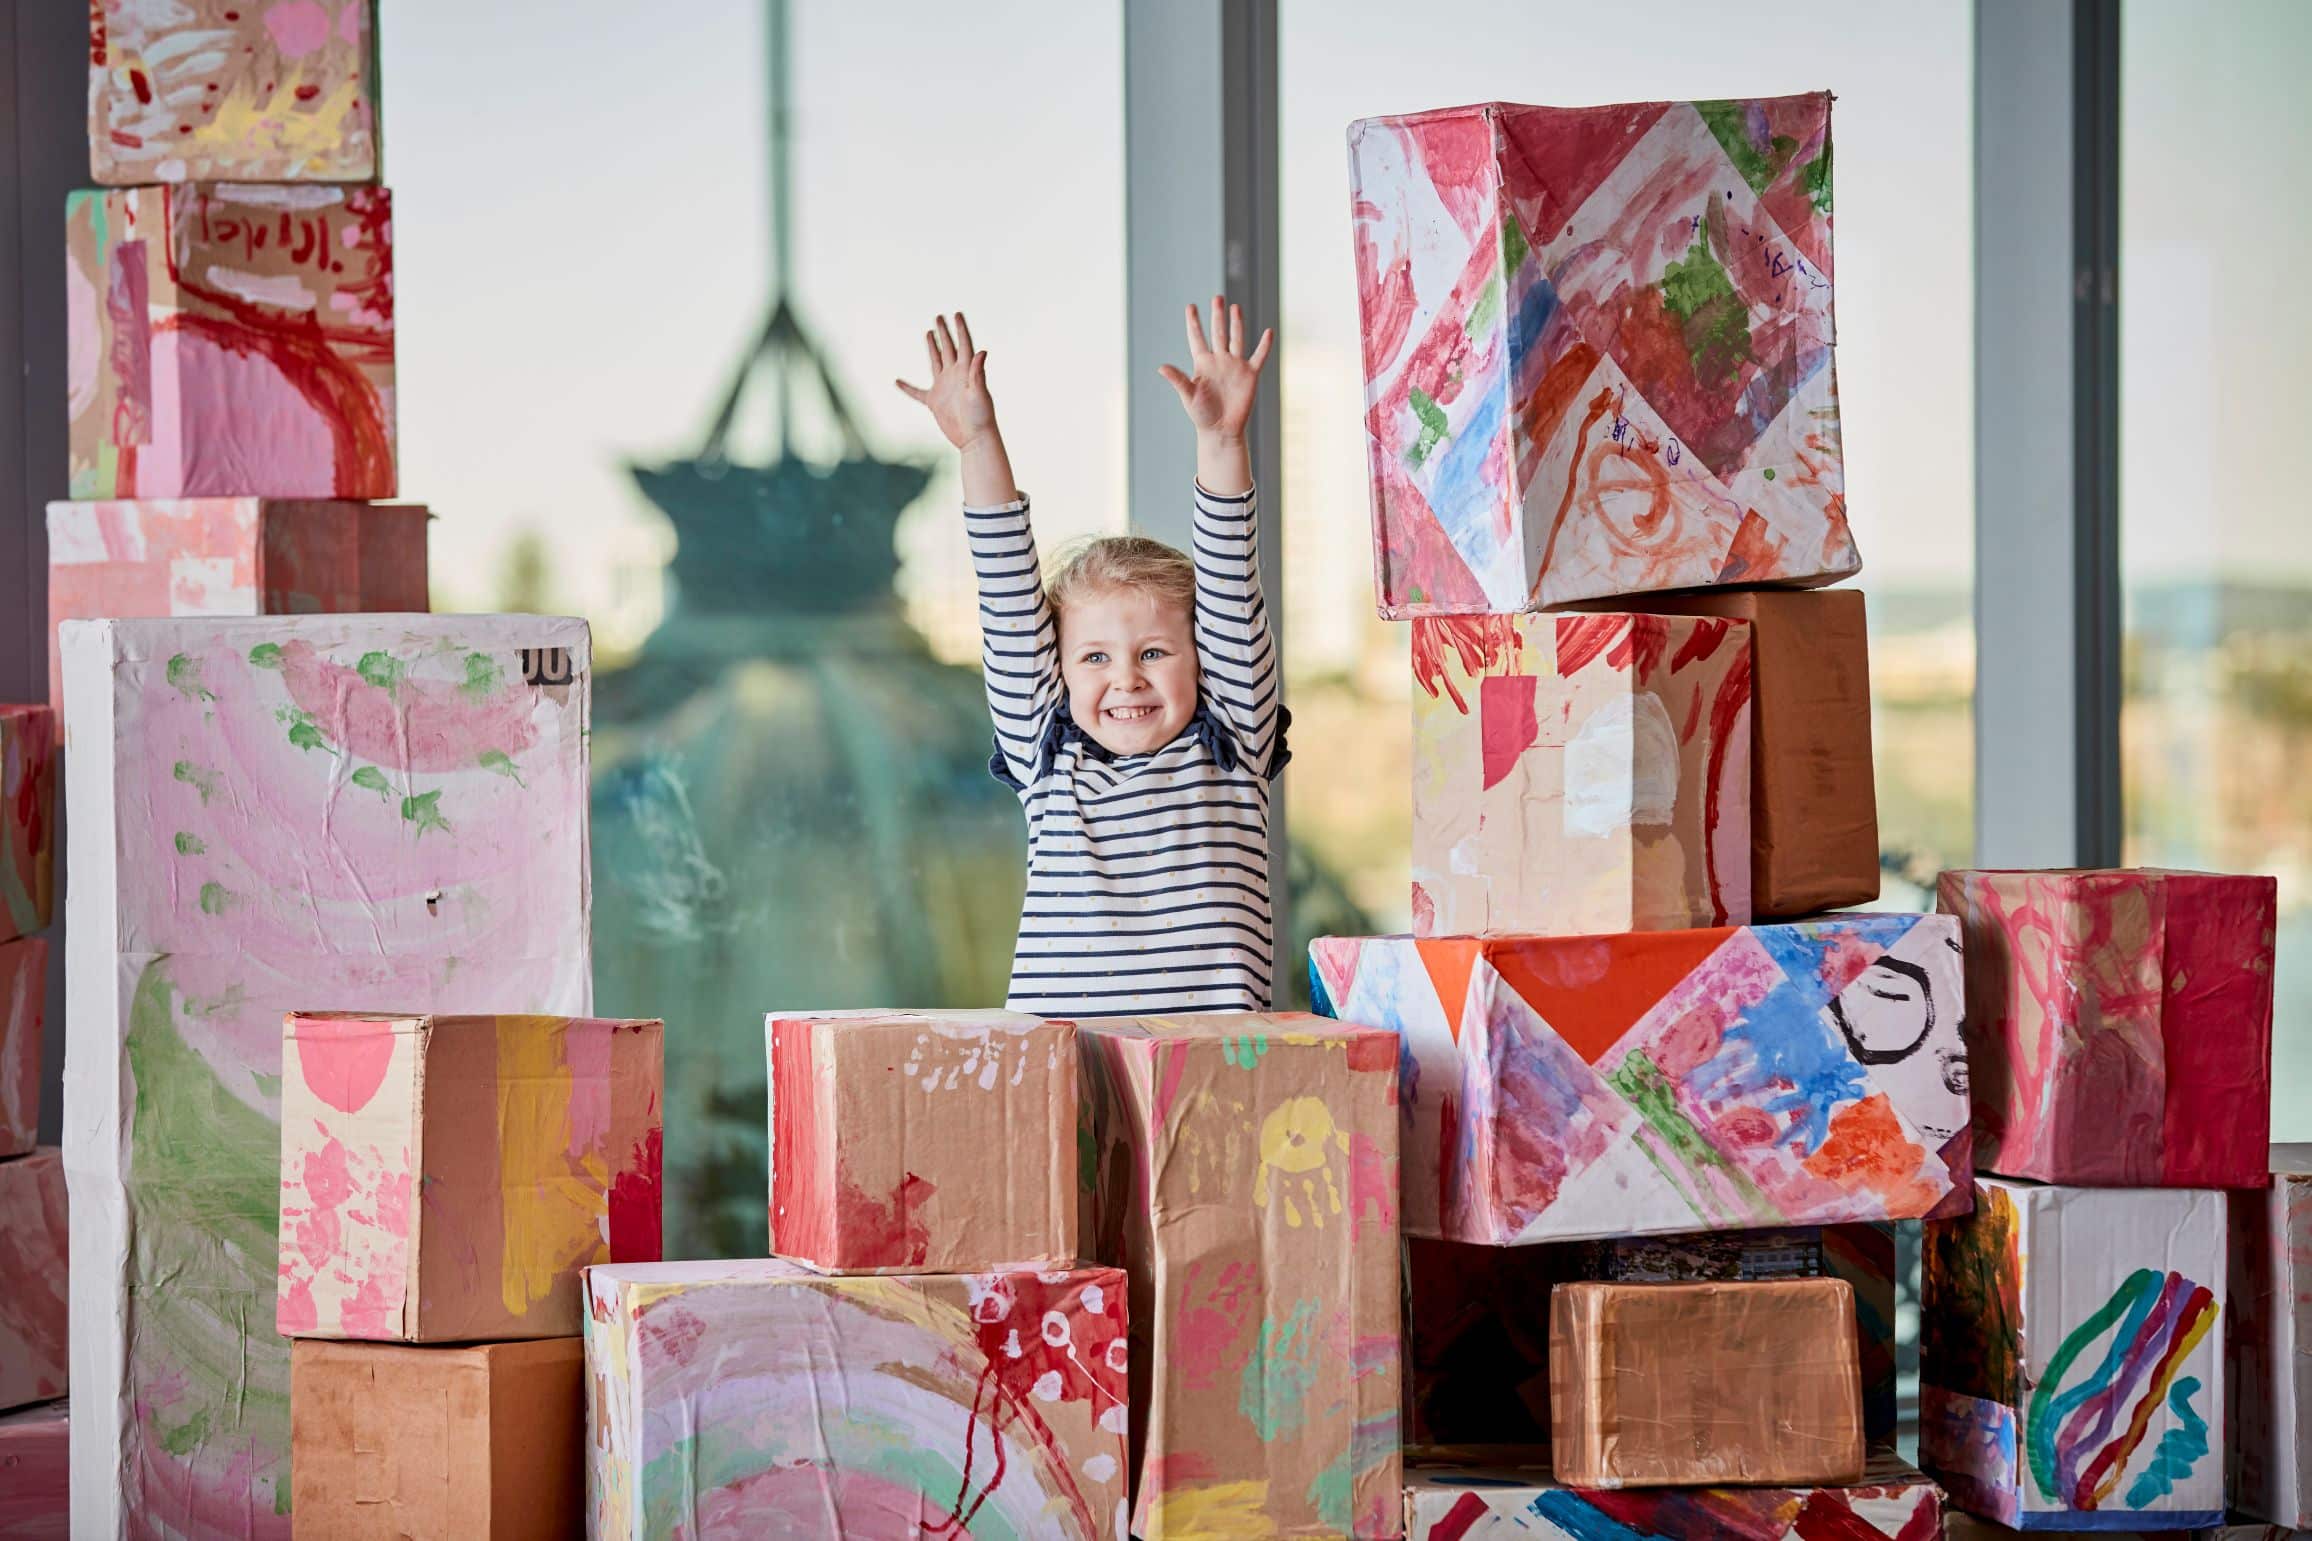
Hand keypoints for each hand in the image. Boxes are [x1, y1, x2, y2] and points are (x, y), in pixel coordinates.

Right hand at [895, 313, 997, 450]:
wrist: (974, 439)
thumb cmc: (981, 417)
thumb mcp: (979, 393)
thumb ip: (978, 372)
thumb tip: (982, 351)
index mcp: (966, 371)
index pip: (964, 344)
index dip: (960, 329)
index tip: (956, 313)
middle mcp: (955, 376)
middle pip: (948, 348)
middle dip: (944, 332)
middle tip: (939, 316)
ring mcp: (944, 388)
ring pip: (936, 362)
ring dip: (932, 347)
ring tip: (928, 332)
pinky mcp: (935, 402)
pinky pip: (917, 392)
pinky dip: (907, 387)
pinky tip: (897, 381)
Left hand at [1158, 295, 1272, 442]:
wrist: (1221, 430)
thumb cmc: (1201, 415)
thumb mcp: (1188, 396)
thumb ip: (1178, 379)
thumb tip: (1161, 367)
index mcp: (1202, 364)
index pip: (1197, 338)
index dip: (1194, 323)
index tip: (1190, 307)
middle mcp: (1219, 361)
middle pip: (1218, 333)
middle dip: (1217, 316)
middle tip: (1217, 298)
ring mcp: (1235, 366)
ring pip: (1237, 339)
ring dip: (1236, 324)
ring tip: (1235, 308)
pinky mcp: (1250, 375)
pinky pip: (1258, 357)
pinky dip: (1264, 346)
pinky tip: (1268, 332)